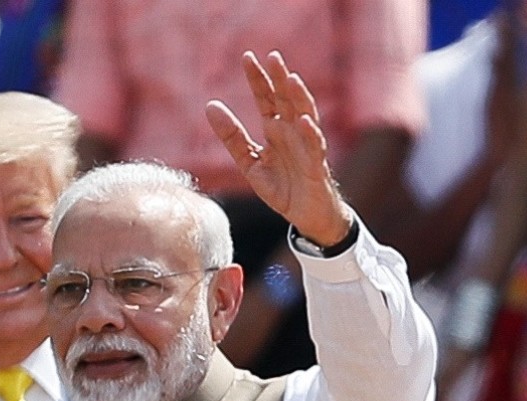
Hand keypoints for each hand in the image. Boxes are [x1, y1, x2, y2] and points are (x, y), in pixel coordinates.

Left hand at [205, 51, 350, 244]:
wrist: (305, 217)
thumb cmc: (282, 187)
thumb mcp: (249, 163)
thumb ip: (232, 137)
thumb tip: (210, 106)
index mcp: (275, 131)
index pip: (266, 99)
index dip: (258, 79)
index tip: (247, 57)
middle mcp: (292, 133)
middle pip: (286, 100)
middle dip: (280, 79)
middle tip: (272, 56)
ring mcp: (306, 147)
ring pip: (305, 116)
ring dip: (299, 98)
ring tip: (290, 79)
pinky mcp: (316, 167)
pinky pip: (314, 147)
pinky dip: (310, 134)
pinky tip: (302, 121)